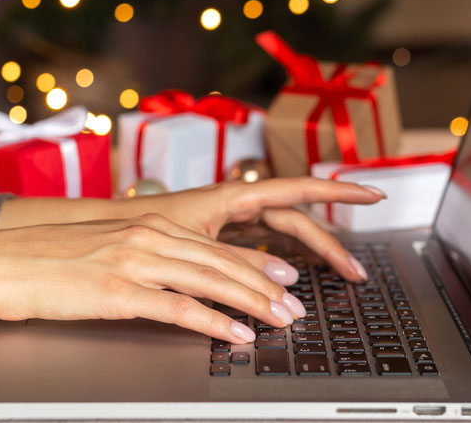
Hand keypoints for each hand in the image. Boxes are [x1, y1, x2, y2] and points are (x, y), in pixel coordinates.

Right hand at [0, 213, 310, 358]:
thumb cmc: (47, 260)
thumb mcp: (106, 249)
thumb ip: (145, 258)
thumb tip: (176, 280)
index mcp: (147, 224)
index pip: (216, 247)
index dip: (256, 264)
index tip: (284, 280)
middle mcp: (148, 236)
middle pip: (223, 263)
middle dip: (266, 288)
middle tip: (295, 307)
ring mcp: (135, 262)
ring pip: (211, 282)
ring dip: (253, 304)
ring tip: (280, 321)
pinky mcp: (119, 292)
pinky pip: (179, 308)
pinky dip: (214, 322)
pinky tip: (236, 334)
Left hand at [135, 178, 384, 281]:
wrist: (96, 235)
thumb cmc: (133, 229)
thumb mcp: (191, 246)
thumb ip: (236, 262)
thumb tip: (282, 280)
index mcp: (232, 195)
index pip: (298, 190)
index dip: (339, 192)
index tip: (374, 194)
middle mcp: (235, 205)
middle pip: (297, 222)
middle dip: (331, 245)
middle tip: (357, 272)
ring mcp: (229, 222)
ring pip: (282, 237)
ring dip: (312, 257)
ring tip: (339, 277)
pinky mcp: (218, 240)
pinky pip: (263, 248)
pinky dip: (283, 262)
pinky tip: (297, 277)